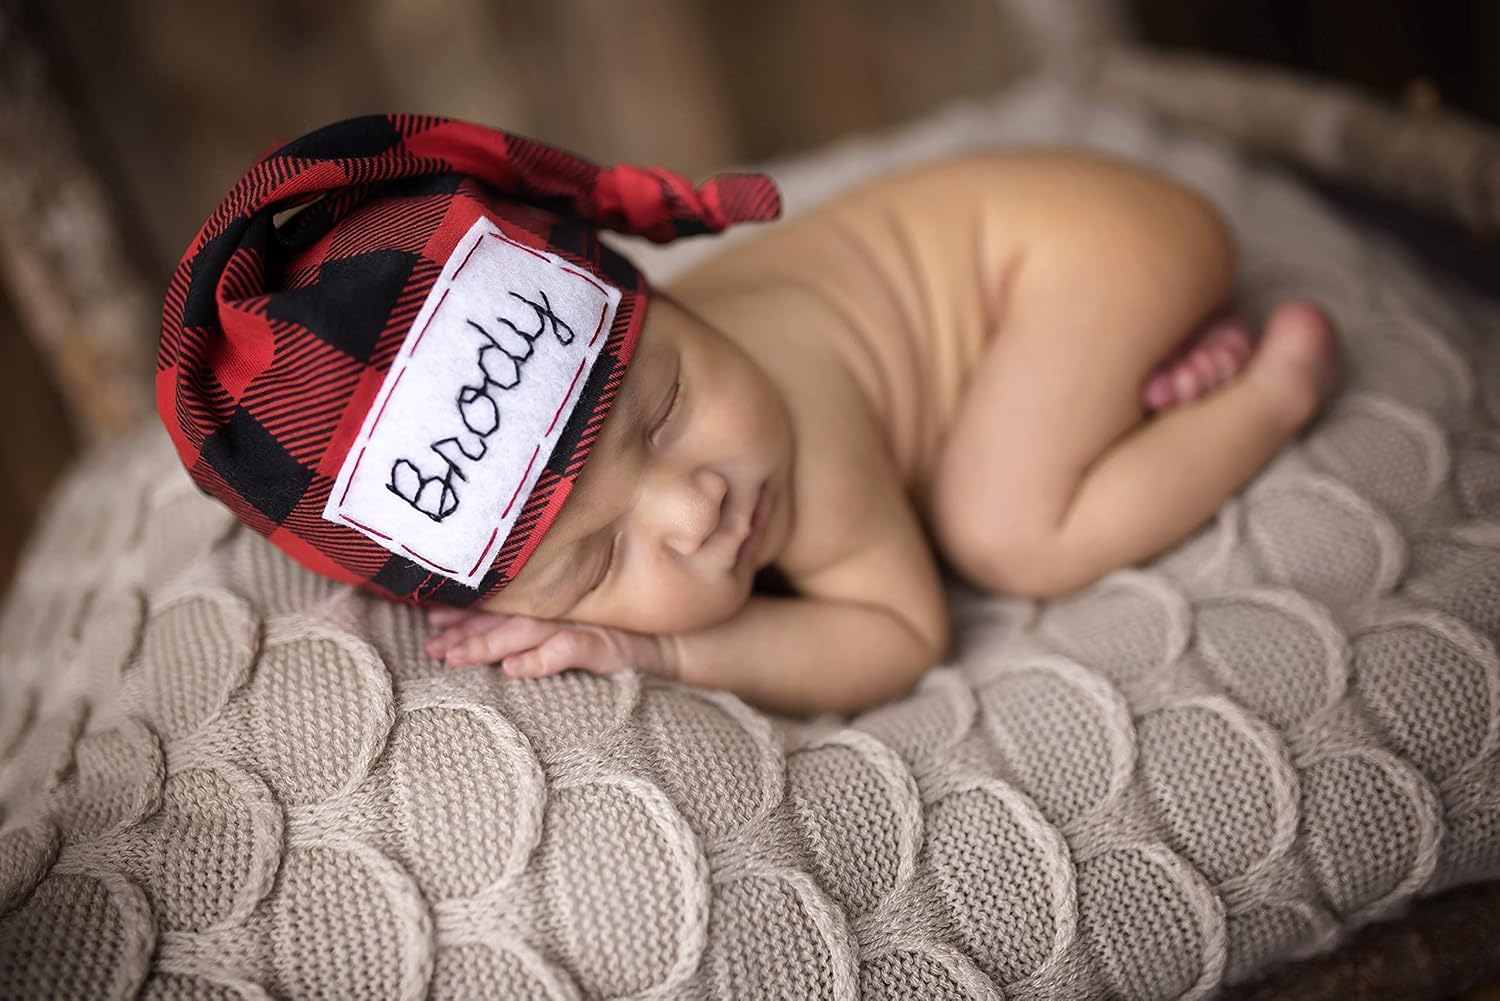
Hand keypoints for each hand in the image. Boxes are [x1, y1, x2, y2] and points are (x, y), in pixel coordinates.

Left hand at [425, 607, 677, 680]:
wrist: (680, 642)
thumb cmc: (624, 637)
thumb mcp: (579, 630)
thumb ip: (538, 633)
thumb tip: (487, 646)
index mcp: (555, 602)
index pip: (504, 605)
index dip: (467, 611)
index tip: (432, 620)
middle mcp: (566, 607)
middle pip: (508, 617)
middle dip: (467, 631)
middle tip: (431, 647)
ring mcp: (588, 623)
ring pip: (530, 630)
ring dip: (491, 643)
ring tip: (456, 657)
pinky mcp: (611, 645)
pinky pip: (573, 649)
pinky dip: (544, 658)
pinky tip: (515, 670)